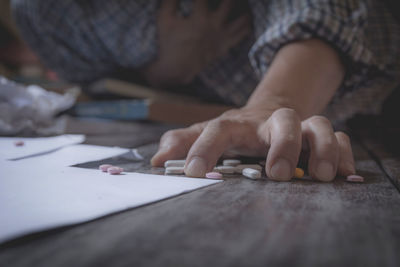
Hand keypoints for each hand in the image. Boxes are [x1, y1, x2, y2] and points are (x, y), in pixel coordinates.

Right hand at [141, 0, 251, 86]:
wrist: (177, 68)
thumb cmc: (168, 42)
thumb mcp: (164, 19)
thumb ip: (170, 0)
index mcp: (199, 17)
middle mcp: (214, 25)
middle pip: (229, 3)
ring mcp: (222, 36)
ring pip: (242, 19)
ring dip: (244, 9)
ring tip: (243, 4)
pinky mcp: (225, 45)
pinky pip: (242, 34)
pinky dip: (247, 24)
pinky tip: (245, 17)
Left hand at [151, 107, 354, 181]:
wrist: (267, 112)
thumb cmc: (235, 131)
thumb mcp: (208, 134)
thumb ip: (183, 143)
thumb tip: (156, 159)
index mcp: (237, 124)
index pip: (218, 129)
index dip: (203, 148)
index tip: (192, 172)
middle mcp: (268, 123)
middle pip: (282, 120)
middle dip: (284, 145)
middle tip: (279, 174)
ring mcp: (298, 127)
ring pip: (318, 124)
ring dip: (323, 147)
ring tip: (322, 175)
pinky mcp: (318, 135)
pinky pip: (340, 136)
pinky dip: (344, 152)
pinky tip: (342, 173)